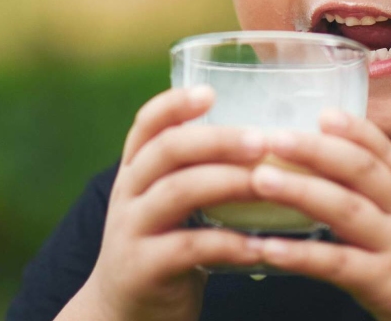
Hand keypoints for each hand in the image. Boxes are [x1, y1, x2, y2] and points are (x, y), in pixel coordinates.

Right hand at [58, 87, 266, 320]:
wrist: (122, 311)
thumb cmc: (163, 244)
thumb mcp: (167, 202)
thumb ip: (197, 171)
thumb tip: (268, 139)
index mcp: (136, 169)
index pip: (147, 124)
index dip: (175, 104)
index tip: (210, 92)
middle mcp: (128, 193)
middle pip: (167, 150)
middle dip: (217, 140)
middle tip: (262, 141)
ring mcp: (131, 230)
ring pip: (177, 192)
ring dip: (228, 183)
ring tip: (268, 183)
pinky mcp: (143, 268)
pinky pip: (188, 248)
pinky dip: (228, 244)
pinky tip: (259, 245)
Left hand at [245, 110, 390, 320]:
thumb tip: (346, 189)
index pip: (388, 154)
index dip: (357, 130)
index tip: (324, 110)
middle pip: (364, 171)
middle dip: (318, 148)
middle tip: (274, 134)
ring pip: (348, 209)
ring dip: (301, 190)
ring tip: (258, 177)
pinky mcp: (387, 286)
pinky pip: (339, 266)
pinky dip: (301, 254)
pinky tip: (266, 248)